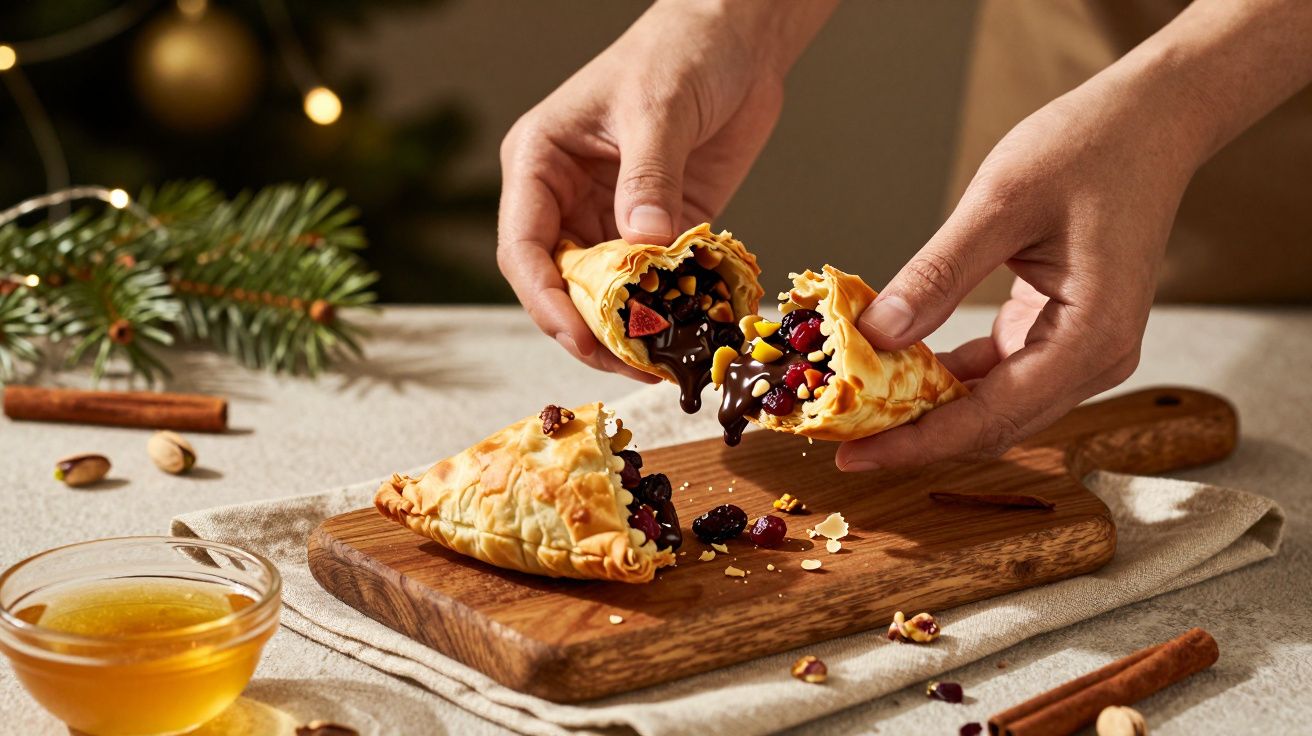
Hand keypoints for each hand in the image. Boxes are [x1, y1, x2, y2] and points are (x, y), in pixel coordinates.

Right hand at [497, 1, 833, 380]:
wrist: (739, 39)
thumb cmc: (681, 51)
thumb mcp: (658, 109)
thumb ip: (649, 178)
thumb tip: (644, 245)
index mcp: (540, 162)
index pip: (524, 247)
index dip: (546, 301)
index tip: (581, 338)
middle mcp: (566, 196)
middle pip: (559, 283)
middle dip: (588, 329)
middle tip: (631, 365)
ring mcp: (612, 215)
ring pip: (605, 292)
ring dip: (630, 328)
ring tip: (663, 362)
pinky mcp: (658, 226)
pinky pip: (654, 281)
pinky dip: (669, 310)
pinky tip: (690, 334)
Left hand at [835, 73, 1199, 469]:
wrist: (1151, 119)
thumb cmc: (1089, 146)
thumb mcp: (1000, 203)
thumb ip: (938, 275)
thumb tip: (875, 335)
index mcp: (1093, 338)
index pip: (992, 418)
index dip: (917, 443)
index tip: (853, 455)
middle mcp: (1096, 359)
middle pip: (994, 424)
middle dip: (915, 435)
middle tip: (842, 439)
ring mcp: (1083, 350)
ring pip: (994, 405)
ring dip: (929, 409)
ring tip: (860, 408)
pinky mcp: (1063, 331)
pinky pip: (999, 373)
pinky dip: (950, 376)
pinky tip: (898, 367)